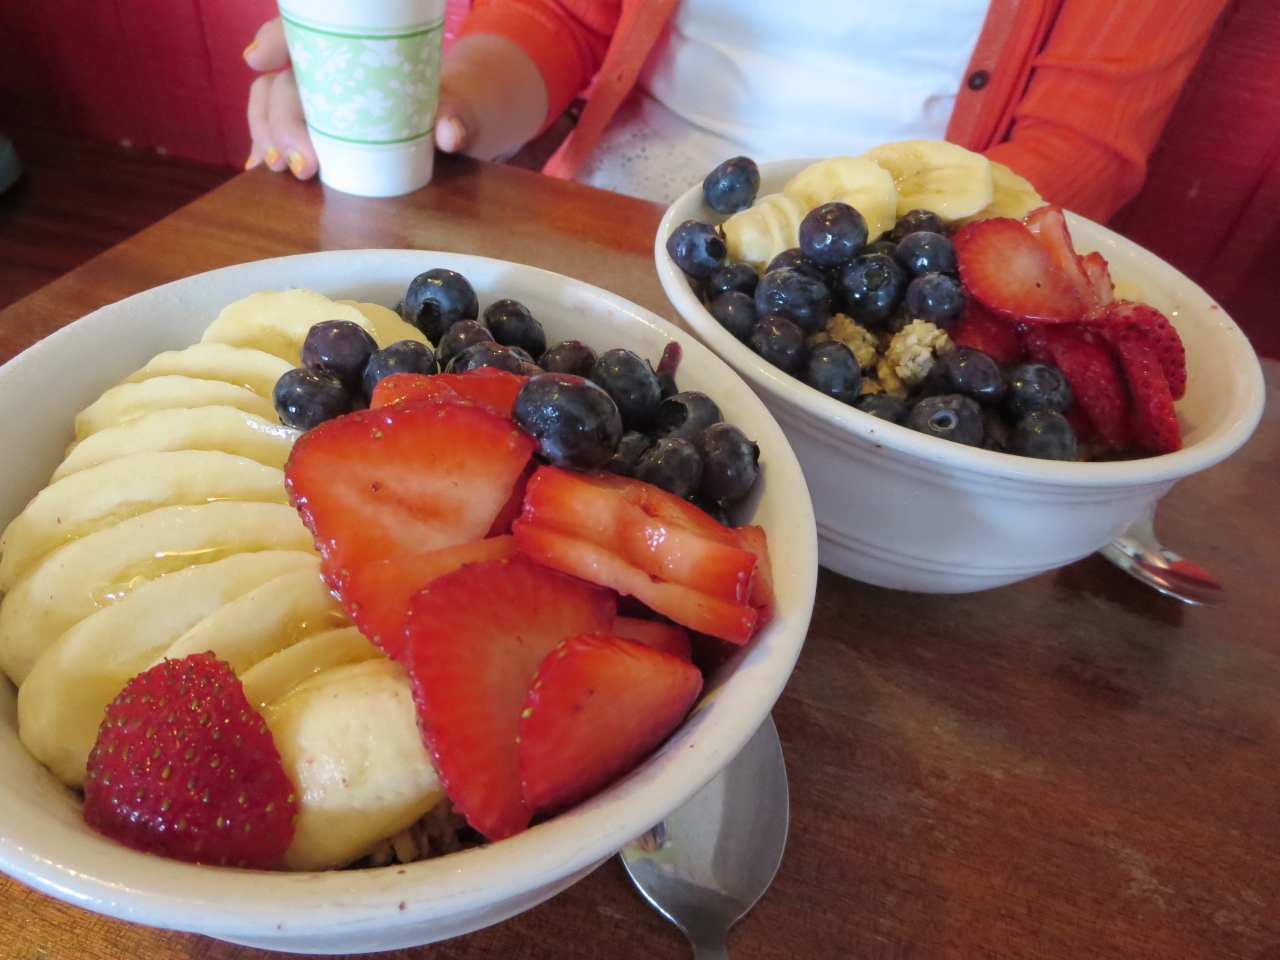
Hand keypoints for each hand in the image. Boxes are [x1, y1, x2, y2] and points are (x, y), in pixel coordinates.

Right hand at [242, 21, 547, 176]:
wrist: (460, 126)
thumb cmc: (457, 108)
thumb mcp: (462, 109)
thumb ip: (460, 118)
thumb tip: (450, 133)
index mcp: (360, 50)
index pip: (305, 31)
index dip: (274, 38)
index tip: (258, 59)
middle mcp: (332, 70)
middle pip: (284, 80)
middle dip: (279, 118)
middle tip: (299, 161)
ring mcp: (321, 100)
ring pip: (272, 102)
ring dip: (266, 134)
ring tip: (275, 166)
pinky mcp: (318, 130)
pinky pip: (282, 130)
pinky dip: (268, 146)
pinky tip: (259, 166)